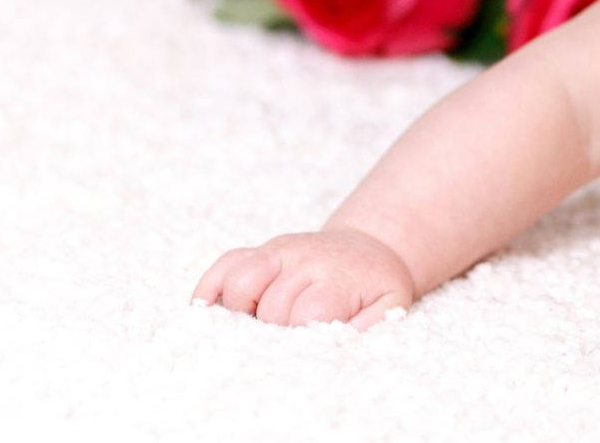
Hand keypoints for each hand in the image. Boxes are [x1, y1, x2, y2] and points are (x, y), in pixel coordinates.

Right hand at [191, 227, 415, 329]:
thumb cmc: (375, 286)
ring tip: (253, 333)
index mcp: (338, 277)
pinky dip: (211, 289)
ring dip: (240, 313)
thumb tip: (335, 350)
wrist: (369, 248)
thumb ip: (369, 327)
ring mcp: (279, 251)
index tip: (306, 351)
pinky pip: (225, 265)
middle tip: (285, 346)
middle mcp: (305, 260)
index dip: (301, 338)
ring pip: (241, 281)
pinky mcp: (260, 251)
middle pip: (272, 306)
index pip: (305, 314)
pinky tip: (208, 314)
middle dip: (275, 333)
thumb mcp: (390, 305)